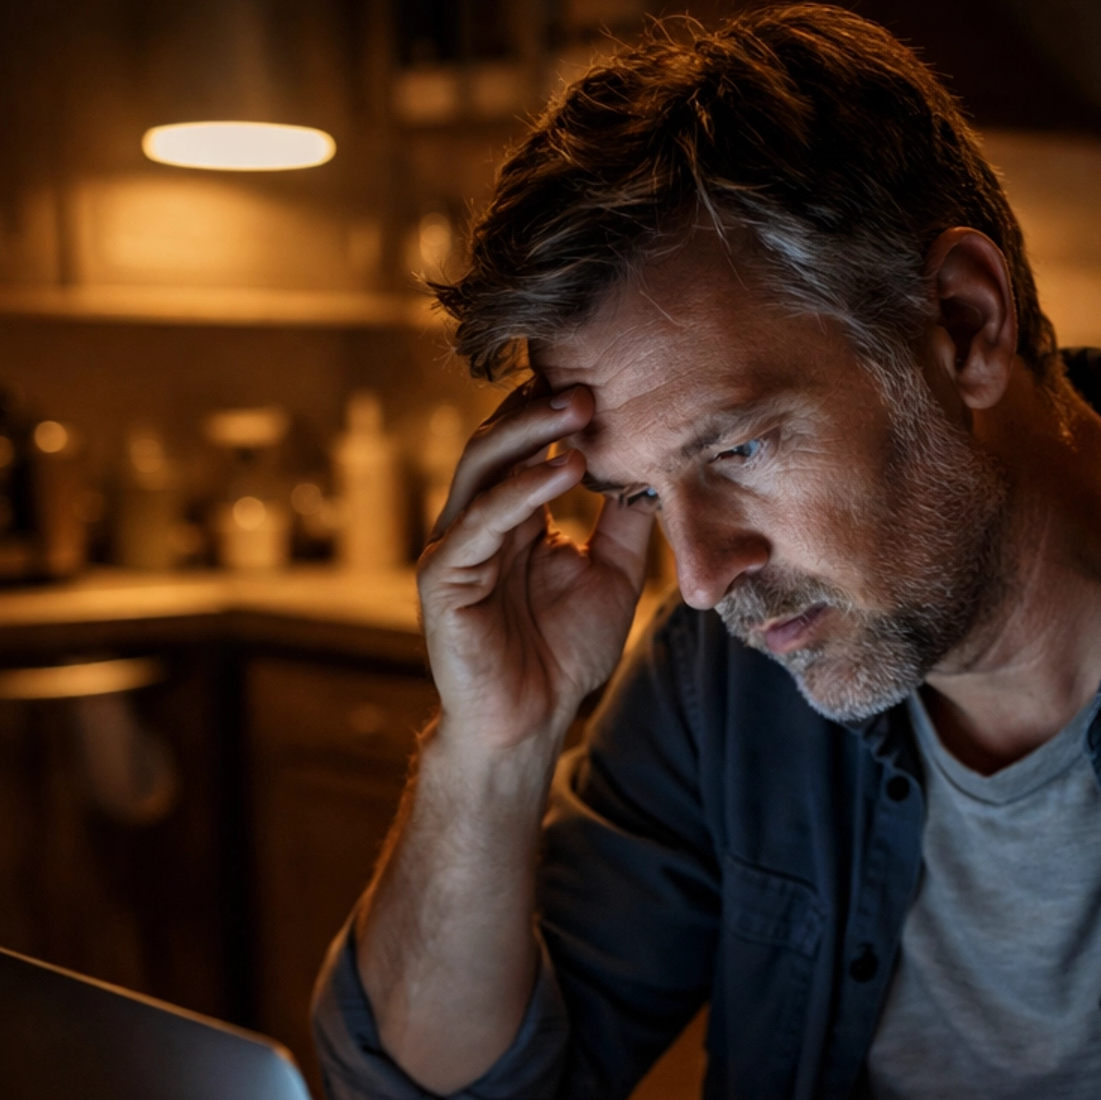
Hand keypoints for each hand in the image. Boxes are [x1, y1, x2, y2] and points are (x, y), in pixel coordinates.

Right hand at [419, 382, 653, 754]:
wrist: (530, 723)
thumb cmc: (564, 655)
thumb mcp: (613, 575)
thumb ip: (624, 523)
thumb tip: (657, 464)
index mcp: (511, 516)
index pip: (526, 444)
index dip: (555, 409)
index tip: (604, 376)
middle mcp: (477, 522)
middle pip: (498, 442)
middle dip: (540, 406)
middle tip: (589, 380)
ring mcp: (456, 547)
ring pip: (482, 467)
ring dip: (529, 432)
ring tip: (578, 408)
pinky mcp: (442, 578)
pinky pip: (479, 522)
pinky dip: (520, 490)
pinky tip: (562, 467)